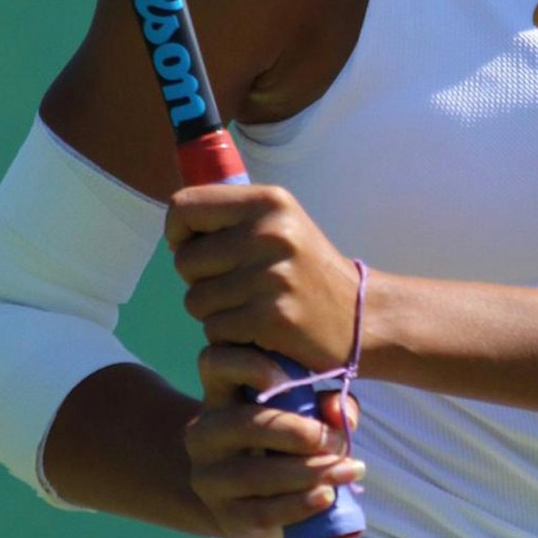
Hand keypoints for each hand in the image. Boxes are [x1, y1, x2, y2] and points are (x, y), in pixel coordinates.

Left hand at [167, 183, 361, 370]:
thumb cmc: (307, 270)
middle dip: (199, 279)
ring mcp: (271, 277)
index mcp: (269, 201)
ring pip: (195, 299)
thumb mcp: (279, 225)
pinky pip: (214, 330)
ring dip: (213, 312)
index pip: (184, 205)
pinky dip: (229, 336)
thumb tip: (176, 220)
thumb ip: (231, 217)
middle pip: (184, 260)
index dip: (178, 232)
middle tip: (235, 285)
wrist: (361, 317)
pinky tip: (257, 330)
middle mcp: (270, 233)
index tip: (196, 248)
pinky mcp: (271, 318)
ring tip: (249, 307)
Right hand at [185, 343, 363, 537]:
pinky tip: (328, 496)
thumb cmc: (285, 444)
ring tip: (347, 469)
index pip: (214, 362)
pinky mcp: (227, 517)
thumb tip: (339, 412)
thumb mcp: (305, 416)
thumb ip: (326, 405)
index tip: (290, 378)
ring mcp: (209, 478)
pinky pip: (263, 511)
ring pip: (255, 474)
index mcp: (220, 395)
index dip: (249, 364)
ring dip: (309, 471)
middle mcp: (204, 433)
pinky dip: (300, 504)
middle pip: (245, 424)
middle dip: (299, 432)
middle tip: (338, 441)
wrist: (256, 504)